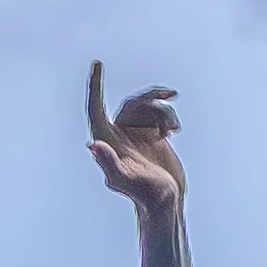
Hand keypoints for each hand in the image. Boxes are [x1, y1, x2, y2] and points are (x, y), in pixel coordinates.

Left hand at [86, 63, 184, 216]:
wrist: (166, 202)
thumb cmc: (144, 194)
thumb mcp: (126, 179)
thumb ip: (109, 163)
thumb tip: (92, 146)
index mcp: (106, 141)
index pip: (95, 108)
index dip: (95, 86)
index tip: (97, 64)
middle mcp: (117, 135)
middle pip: (130, 103)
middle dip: (150, 99)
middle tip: (170, 95)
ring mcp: (135, 134)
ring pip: (147, 106)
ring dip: (164, 112)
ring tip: (174, 129)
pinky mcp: (151, 134)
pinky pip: (159, 113)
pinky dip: (169, 116)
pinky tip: (174, 132)